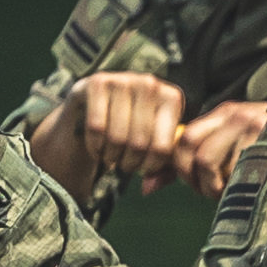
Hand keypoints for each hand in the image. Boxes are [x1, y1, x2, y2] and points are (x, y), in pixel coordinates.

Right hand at [31, 67, 185, 194]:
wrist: (95, 108)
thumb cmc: (131, 130)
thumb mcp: (153, 147)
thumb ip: (162, 170)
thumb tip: (149, 187)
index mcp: (171, 98)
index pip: (164, 147)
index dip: (151, 167)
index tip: (143, 169)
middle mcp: (150, 83)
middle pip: (140, 143)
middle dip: (129, 163)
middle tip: (124, 164)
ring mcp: (123, 79)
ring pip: (117, 137)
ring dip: (111, 156)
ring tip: (111, 155)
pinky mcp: (97, 82)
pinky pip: (96, 127)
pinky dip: (95, 145)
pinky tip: (98, 145)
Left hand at [170, 95, 266, 190]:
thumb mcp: (237, 140)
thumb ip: (201, 156)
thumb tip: (155, 184)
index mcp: (225, 113)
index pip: (186, 138)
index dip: (182, 166)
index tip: (193, 182)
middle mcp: (237, 116)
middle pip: (194, 151)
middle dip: (195, 180)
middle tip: (210, 192)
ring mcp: (252, 128)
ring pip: (208, 163)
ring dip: (214, 187)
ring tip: (232, 192)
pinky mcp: (266, 144)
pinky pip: (233, 173)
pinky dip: (235, 188)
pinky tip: (250, 190)